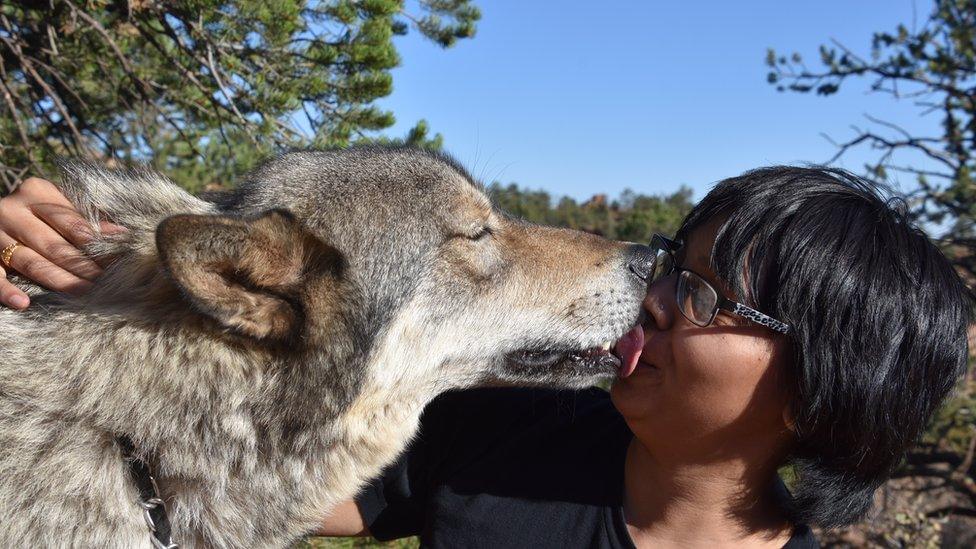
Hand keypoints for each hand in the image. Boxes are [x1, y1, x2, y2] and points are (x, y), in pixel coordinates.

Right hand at [0, 177, 123, 308]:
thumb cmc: (41, 212)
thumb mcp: (61, 205)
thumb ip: (88, 218)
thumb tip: (122, 235)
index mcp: (37, 192)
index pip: (73, 223)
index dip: (98, 246)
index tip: (118, 263)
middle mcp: (13, 210)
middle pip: (54, 245)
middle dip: (83, 267)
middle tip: (106, 285)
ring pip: (31, 262)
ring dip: (59, 281)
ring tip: (84, 295)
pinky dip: (7, 291)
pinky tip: (23, 303)